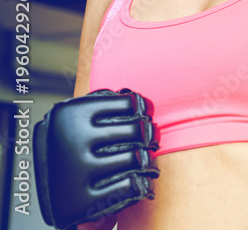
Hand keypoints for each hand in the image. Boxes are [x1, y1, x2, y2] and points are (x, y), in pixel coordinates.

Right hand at [34, 89, 158, 228]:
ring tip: (146, 161)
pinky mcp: (81, 201)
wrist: (44, 191)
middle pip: (138, 131)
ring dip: (148, 161)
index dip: (143, 108)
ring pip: (137, 159)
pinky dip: (141, 184)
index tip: (144, 114)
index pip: (129, 103)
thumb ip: (101, 102)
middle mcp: (72, 139)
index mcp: (71, 114)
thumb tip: (138, 100)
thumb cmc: (70, 146)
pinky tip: (138, 181)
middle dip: (149, 136)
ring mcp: (76, 171)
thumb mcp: (75, 118)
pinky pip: (130, 187)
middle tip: (149, 140)